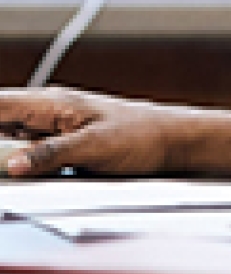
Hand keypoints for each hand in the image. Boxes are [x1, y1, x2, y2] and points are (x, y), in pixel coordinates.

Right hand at [0, 87, 187, 177]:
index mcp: (53, 103)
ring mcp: (54, 127)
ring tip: (11, 167)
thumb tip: (13, 164)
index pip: (1, 104)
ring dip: (6, 152)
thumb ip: (52, 153)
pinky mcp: (61, 144)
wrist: (170, 139)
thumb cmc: (140, 135)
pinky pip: (28, 149)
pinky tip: (19, 171)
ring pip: (11, 136)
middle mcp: (49, 111)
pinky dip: (19, 160)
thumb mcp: (95, 146)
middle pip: (2, 120)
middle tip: (6, 166)